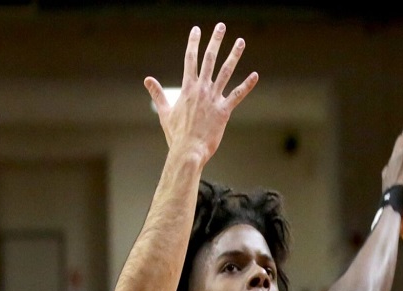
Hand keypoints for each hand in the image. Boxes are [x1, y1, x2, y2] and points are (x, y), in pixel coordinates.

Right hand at [145, 23, 257, 166]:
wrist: (188, 151)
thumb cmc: (176, 135)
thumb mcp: (164, 112)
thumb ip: (158, 94)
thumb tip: (147, 80)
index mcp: (187, 88)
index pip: (190, 59)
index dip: (193, 43)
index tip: (196, 30)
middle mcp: (201, 89)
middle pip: (209, 59)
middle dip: (215, 41)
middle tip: (221, 26)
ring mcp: (213, 99)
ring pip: (226, 72)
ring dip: (234, 55)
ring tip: (240, 41)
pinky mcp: (224, 111)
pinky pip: (238, 95)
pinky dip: (247, 85)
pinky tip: (255, 75)